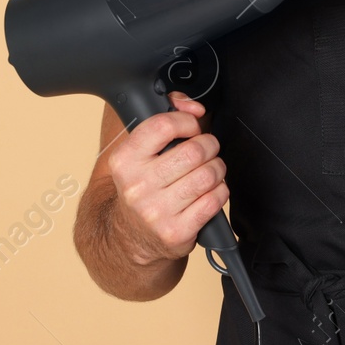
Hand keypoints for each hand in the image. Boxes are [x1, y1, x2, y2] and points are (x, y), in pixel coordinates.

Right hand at [105, 90, 228, 264]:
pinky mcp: (176, 232)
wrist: (130, 237)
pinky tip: (209, 192)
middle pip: (193, 151)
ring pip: (208, 175)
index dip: (187, 122)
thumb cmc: (143, 187)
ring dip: (217, 169)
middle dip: (209, 146)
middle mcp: (137, 186)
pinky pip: (214, 200)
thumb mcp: (140, 153)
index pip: (163, 126)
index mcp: (124, 160)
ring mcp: (156, 211)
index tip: (192, 128)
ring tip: (210, 170)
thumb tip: (193, 107)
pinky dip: (220, 191)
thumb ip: (166, 117)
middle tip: (207, 150)